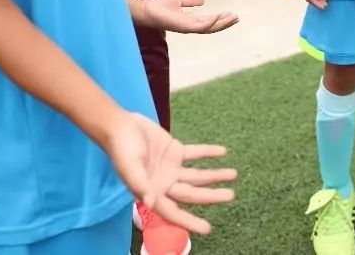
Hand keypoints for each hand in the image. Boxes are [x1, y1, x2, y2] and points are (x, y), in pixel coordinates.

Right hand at [102, 112, 235, 235]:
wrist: (120, 125)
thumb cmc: (121, 150)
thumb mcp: (129, 168)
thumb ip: (139, 184)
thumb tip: (149, 202)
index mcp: (152, 193)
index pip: (173, 212)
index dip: (189, 221)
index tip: (207, 228)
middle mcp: (164, 184)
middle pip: (191, 193)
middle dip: (211, 195)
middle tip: (231, 195)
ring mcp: (171, 168)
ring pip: (197, 175)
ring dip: (214, 175)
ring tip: (233, 174)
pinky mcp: (175, 151)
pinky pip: (195, 154)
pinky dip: (208, 153)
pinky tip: (223, 152)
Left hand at [141, 0, 237, 34]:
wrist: (147, 10)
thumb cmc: (159, 6)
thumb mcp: (179, 0)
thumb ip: (191, 1)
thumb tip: (204, 0)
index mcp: (190, 20)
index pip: (208, 21)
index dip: (220, 18)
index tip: (230, 14)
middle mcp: (190, 26)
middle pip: (212, 26)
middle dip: (225, 23)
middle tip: (237, 18)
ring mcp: (188, 27)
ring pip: (209, 28)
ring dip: (222, 24)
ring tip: (233, 17)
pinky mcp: (184, 27)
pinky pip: (200, 26)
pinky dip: (210, 22)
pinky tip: (218, 16)